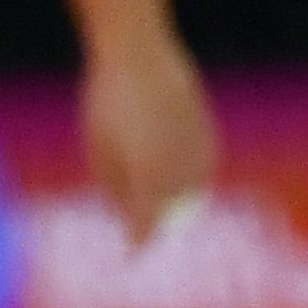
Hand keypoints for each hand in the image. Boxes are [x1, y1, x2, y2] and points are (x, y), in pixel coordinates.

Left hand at [79, 35, 215, 244]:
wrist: (138, 52)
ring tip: (165, 203)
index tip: (131, 255)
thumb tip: (127, 209)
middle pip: (173, 208)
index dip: (138, 242)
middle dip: (159, 221)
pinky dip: (194, 175)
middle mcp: (178, 162)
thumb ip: (116, 184)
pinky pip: (206, 164)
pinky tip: (182, 174)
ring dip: (181, 200)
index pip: (146, 222)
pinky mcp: (207, 126)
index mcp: (147, 172)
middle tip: (143, 231)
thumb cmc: (106, 100)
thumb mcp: (100, 148)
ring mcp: (197, 143)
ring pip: (195, 187)